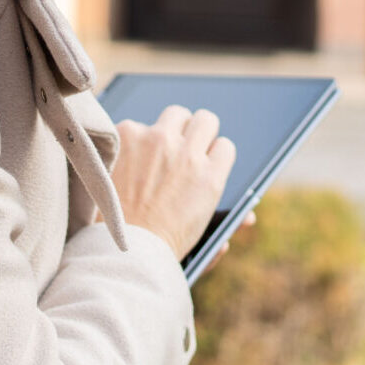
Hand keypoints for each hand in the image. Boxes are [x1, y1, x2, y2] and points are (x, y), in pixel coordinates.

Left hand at [112, 107, 236, 261]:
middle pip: (206, 120)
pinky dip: (133, 141)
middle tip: (184, 147)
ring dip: (169, 129)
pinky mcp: (128, 134)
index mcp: (210, 177)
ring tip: (155, 150)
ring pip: (175, 115)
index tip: (203, 162)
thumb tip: (248, 218)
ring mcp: (157, 140)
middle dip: (197, 132)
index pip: (225, 146)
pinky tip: (126, 163)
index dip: (213, 155)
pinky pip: (137, 126)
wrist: (116, 249)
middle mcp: (188, 153)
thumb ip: (226, 225)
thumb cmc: (158, 249)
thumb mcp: (201, 241)